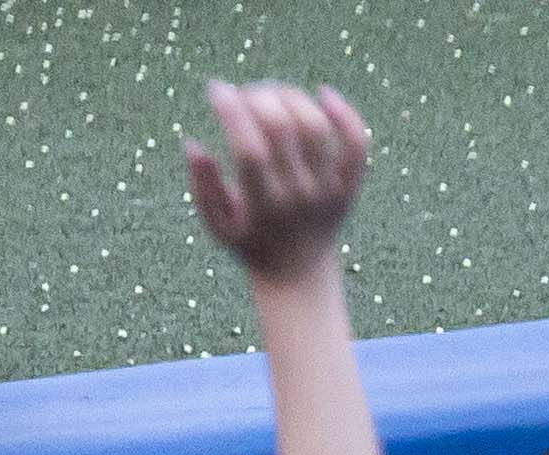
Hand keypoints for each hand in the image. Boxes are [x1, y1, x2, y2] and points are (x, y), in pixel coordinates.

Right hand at [188, 78, 371, 284]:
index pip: (249, 149)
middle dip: (257, 96)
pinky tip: (323, 93)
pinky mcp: (350, 186)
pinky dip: (345, 114)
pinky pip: (357, 144)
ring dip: (291, 97)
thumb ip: (202, 186)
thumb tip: (191, 143)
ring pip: (316, 128)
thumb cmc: (250, 242)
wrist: (301, 273)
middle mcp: (300, 196)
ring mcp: (329, 190)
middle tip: (243, 93)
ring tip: (271, 93)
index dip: (231, 111)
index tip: (215, 88)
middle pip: (283, 129)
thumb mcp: (216, 224)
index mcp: (264, 206)